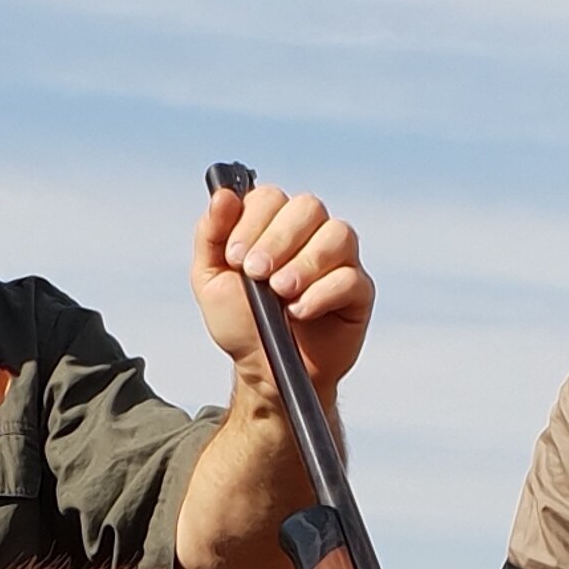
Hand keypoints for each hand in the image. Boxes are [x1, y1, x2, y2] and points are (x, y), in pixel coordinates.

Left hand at [193, 182, 371, 400]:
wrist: (265, 373)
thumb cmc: (240, 322)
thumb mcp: (210, 279)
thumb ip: (211, 234)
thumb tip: (223, 195)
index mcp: (273, 223)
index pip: (271, 197)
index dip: (252, 221)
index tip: (235, 258)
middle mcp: (310, 234)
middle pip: (308, 207)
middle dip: (278, 239)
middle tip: (256, 273)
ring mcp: (338, 260)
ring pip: (337, 235)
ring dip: (304, 262)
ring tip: (280, 292)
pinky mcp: (358, 291)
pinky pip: (350, 278)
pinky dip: (321, 293)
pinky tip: (299, 312)